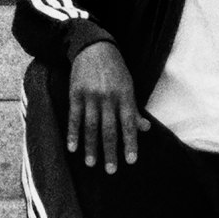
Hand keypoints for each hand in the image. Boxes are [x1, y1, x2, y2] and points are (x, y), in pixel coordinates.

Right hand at [67, 42, 149, 173]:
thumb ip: (134, 109)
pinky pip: (74, 117)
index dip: (130, 143)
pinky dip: (73, 133)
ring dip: (91, 146)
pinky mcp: (75, 93)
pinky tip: (72, 148)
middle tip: (111, 170)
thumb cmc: (115, 69)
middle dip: (110, 151)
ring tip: (91, 164)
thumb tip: (146, 129)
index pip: (129, 124)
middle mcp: (108, 97)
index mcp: (125, 96)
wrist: (93, 47)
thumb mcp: (129, 86)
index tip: (131, 161)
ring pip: (91, 126)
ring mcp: (90, 96)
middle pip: (109, 129)